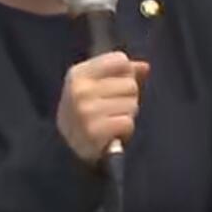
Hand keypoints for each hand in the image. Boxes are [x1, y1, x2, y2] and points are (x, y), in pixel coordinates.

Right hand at [55, 51, 150, 166]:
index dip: (125, 75)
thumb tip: (145, 66)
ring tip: (111, 122)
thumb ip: (120, 74)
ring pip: (131, 104)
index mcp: (78, 74)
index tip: (114, 87)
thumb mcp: (94, 88)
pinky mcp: (94, 132)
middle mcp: (80, 90)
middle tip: (112, 110)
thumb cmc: (86, 113)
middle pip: (130, 84)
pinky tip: (112, 134)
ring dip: (126, 115)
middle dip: (127, 98)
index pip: (120, 61)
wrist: (65, 150)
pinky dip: (125, 131)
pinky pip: (128, 123)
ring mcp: (86, 111)